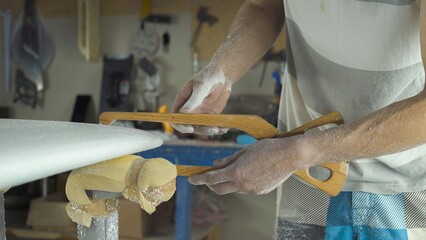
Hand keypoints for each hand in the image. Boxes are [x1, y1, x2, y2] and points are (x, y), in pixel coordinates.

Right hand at [171, 68, 231, 134]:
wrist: (222, 76)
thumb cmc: (208, 76)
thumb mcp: (201, 86)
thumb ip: (194, 99)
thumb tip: (183, 112)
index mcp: (182, 101)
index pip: (175, 117)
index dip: (180, 125)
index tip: (190, 128)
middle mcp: (189, 109)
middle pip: (189, 125)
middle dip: (199, 130)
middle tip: (211, 129)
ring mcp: (199, 113)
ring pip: (201, 127)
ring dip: (210, 131)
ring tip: (220, 129)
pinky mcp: (210, 115)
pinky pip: (211, 125)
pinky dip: (218, 128)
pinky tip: (224, 128)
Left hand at [188, 137, 306, 194]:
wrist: (290, 155)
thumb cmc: (267, 148)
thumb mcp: (244, 151)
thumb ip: (228, 159)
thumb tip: (214, 165)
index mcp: (236, 172)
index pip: (212, 178)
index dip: (199, 179)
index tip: (191, 179)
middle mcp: (242, 184)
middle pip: (219, 188)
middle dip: (210, 183)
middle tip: (206, 177)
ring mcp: (251, 190)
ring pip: (233, 188)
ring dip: (228, 181)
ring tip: (232, 169)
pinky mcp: (260, 191)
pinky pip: (245, 188)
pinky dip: (241, 182)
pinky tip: (248, 172)